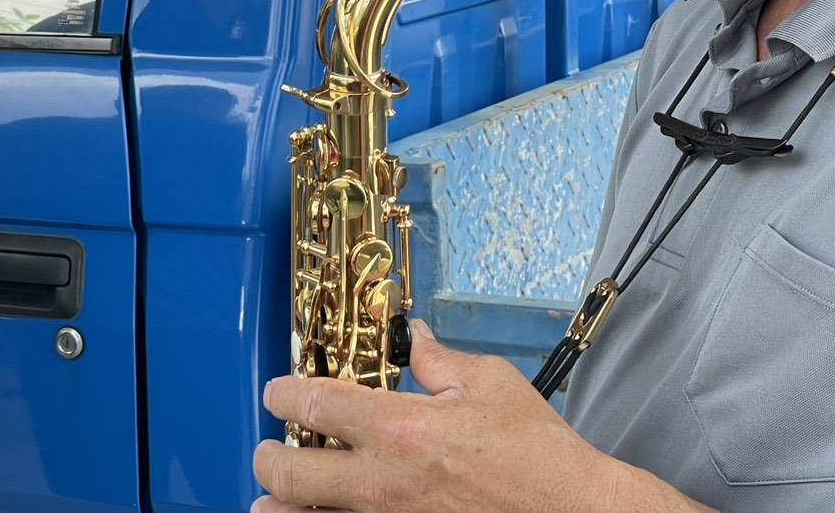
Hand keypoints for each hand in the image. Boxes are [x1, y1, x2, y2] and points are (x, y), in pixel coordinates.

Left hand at [253, 320, 704, 512]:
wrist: (566, 509)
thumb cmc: (534, 449)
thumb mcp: (490, 382)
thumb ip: (441, 361)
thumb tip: (418, 339)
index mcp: (400, 426)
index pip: (316, 405)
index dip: (284, 394)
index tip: (277, 391)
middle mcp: (381, 480)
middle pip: (289, 475)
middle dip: (267, 459)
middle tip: (269, 449)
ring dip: (279, 506)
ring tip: (273, 498)